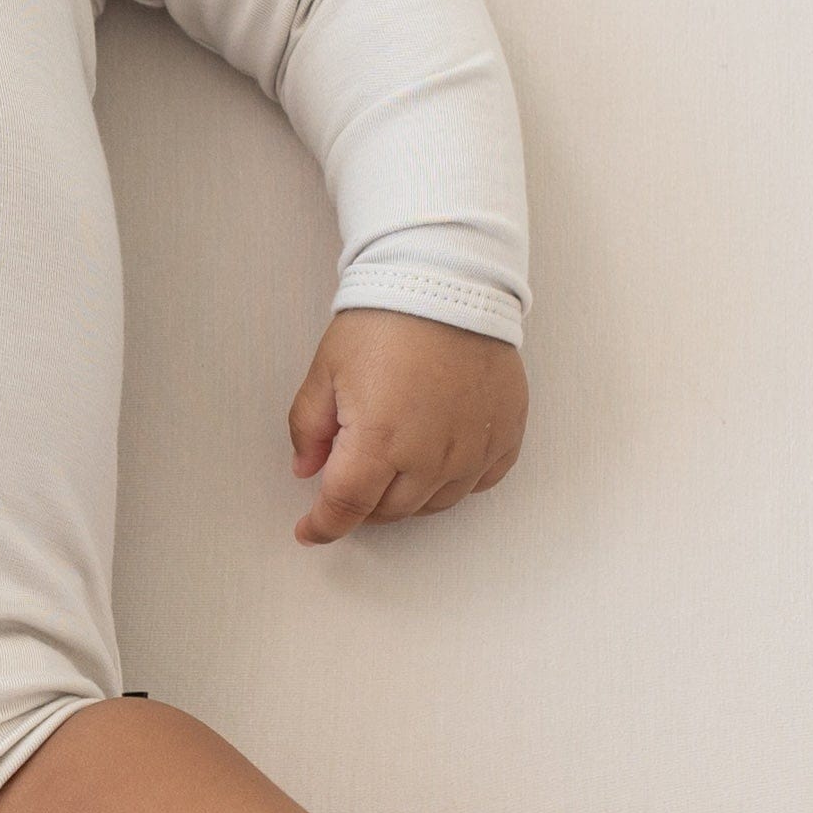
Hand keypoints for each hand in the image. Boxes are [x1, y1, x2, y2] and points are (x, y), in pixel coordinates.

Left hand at [285, 307, 526, 544]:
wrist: (448, 283)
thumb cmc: (385, 320)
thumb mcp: (325, 371)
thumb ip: (309, 428)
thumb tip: (307, 469)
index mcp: (378, 441)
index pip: (347, 507)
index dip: (323, 526)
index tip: (310, 530)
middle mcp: (431, 455)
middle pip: (390, 510)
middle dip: (362, 504)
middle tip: (349, 477)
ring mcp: (473, 449)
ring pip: (434, 504)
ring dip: (406, 496)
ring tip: (391, 462)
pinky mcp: (505, 436)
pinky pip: (477, 482)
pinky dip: (453, 481)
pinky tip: (436, 457)